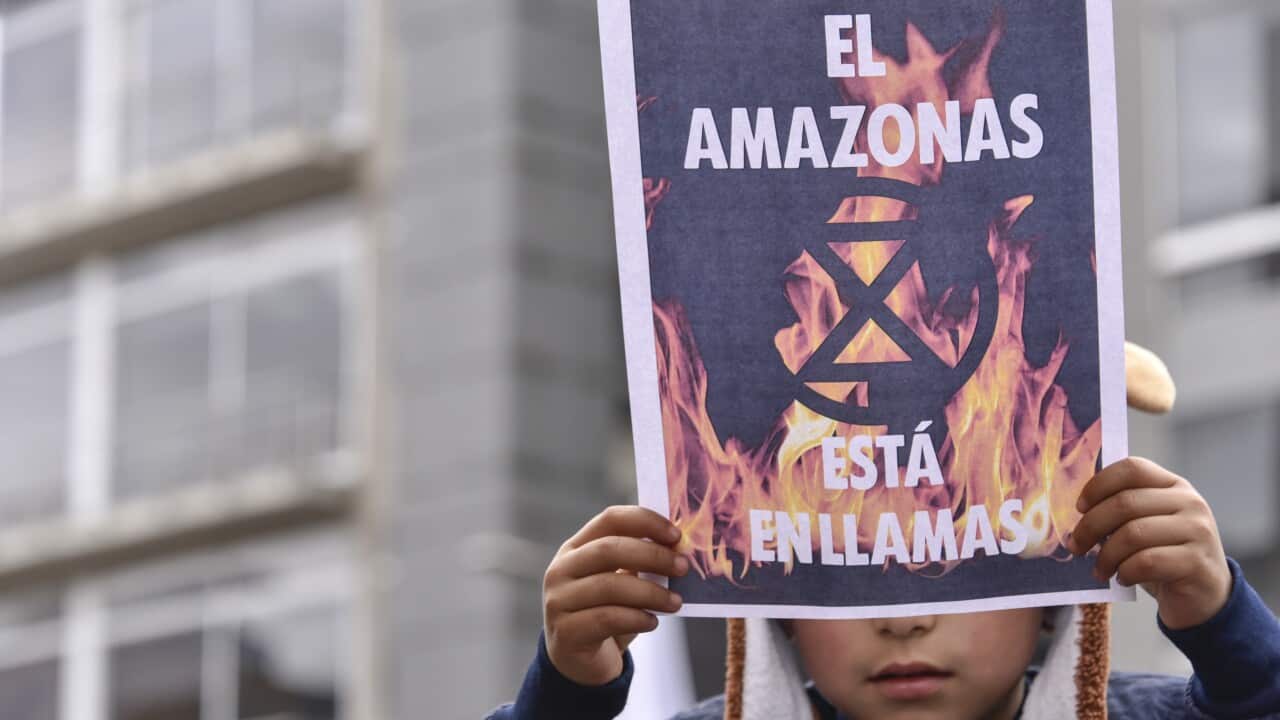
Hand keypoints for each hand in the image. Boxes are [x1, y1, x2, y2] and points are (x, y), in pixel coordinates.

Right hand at [542, 506, 688, 685]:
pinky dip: (636, 618)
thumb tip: (678, 550)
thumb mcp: (620, 583)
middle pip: (609, 549)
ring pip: (610, 586)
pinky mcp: (565, 632)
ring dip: (651, 593)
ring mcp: (558, 600)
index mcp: (576, 547)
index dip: (645, 521)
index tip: (676, 535)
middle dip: (652, 556)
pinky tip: (652, 622)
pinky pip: (607, 618)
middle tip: (682, 567)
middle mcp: (562, 569)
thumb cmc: (606, 614)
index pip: (610, 519)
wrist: (579, 663)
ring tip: (675, 602)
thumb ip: (639, 563)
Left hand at [1068, 457, 1230, 629]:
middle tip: (1076, 547)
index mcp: (1173, 485)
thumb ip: (1122, 511)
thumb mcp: (1145, 525)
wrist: (1204, 596)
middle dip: (1090, 526)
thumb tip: (1078, 511)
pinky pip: (1146, 562)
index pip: (1132, 468)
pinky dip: (1125, 572)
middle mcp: (1190, 502)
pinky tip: (1123, 578)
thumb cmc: (1163, 556)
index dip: (1099, 485)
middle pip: (1125, 503)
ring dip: (1106, 555)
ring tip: (1100, 570)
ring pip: (1133, 534)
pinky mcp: (1197, 562)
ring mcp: (1198, 531)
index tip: (1080, 508)